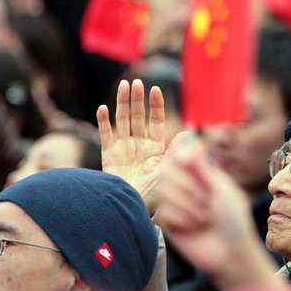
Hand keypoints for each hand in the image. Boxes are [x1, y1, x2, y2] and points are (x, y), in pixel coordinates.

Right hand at [97, 79, 186, 213]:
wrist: (132, 209)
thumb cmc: (153, 195)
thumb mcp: (167, 173)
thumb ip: (174, 153)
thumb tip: (187, 135)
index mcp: (155, 147)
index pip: (156, 121)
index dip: (156, 105)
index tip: (155, 89)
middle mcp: (139, 143)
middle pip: (138, 116)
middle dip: (138, 99)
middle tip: (136, 81)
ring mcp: (123, 147)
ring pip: (122, 120)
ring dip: (122, 103)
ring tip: (123, 86)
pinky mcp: (108, 155)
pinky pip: (106, 135)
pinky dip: (103, 121)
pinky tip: (103, 108)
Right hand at [158, 136, 287, 290]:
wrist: (231, 252)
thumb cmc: (234, 219)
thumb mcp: (221, 189)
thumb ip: (202, 167)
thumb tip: (190, 142)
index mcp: (201, 175)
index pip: (179, 156)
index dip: (180, 157)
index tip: (186, 161)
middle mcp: (186, 187)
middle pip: (167, 172)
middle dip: (188, 187)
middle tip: (206, 202)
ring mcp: (176, 205)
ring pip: (164, 191)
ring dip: (187, 206)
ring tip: (204, 218)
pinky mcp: (169, 223)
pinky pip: (164, 212)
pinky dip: (183, 220)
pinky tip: (195, 228)